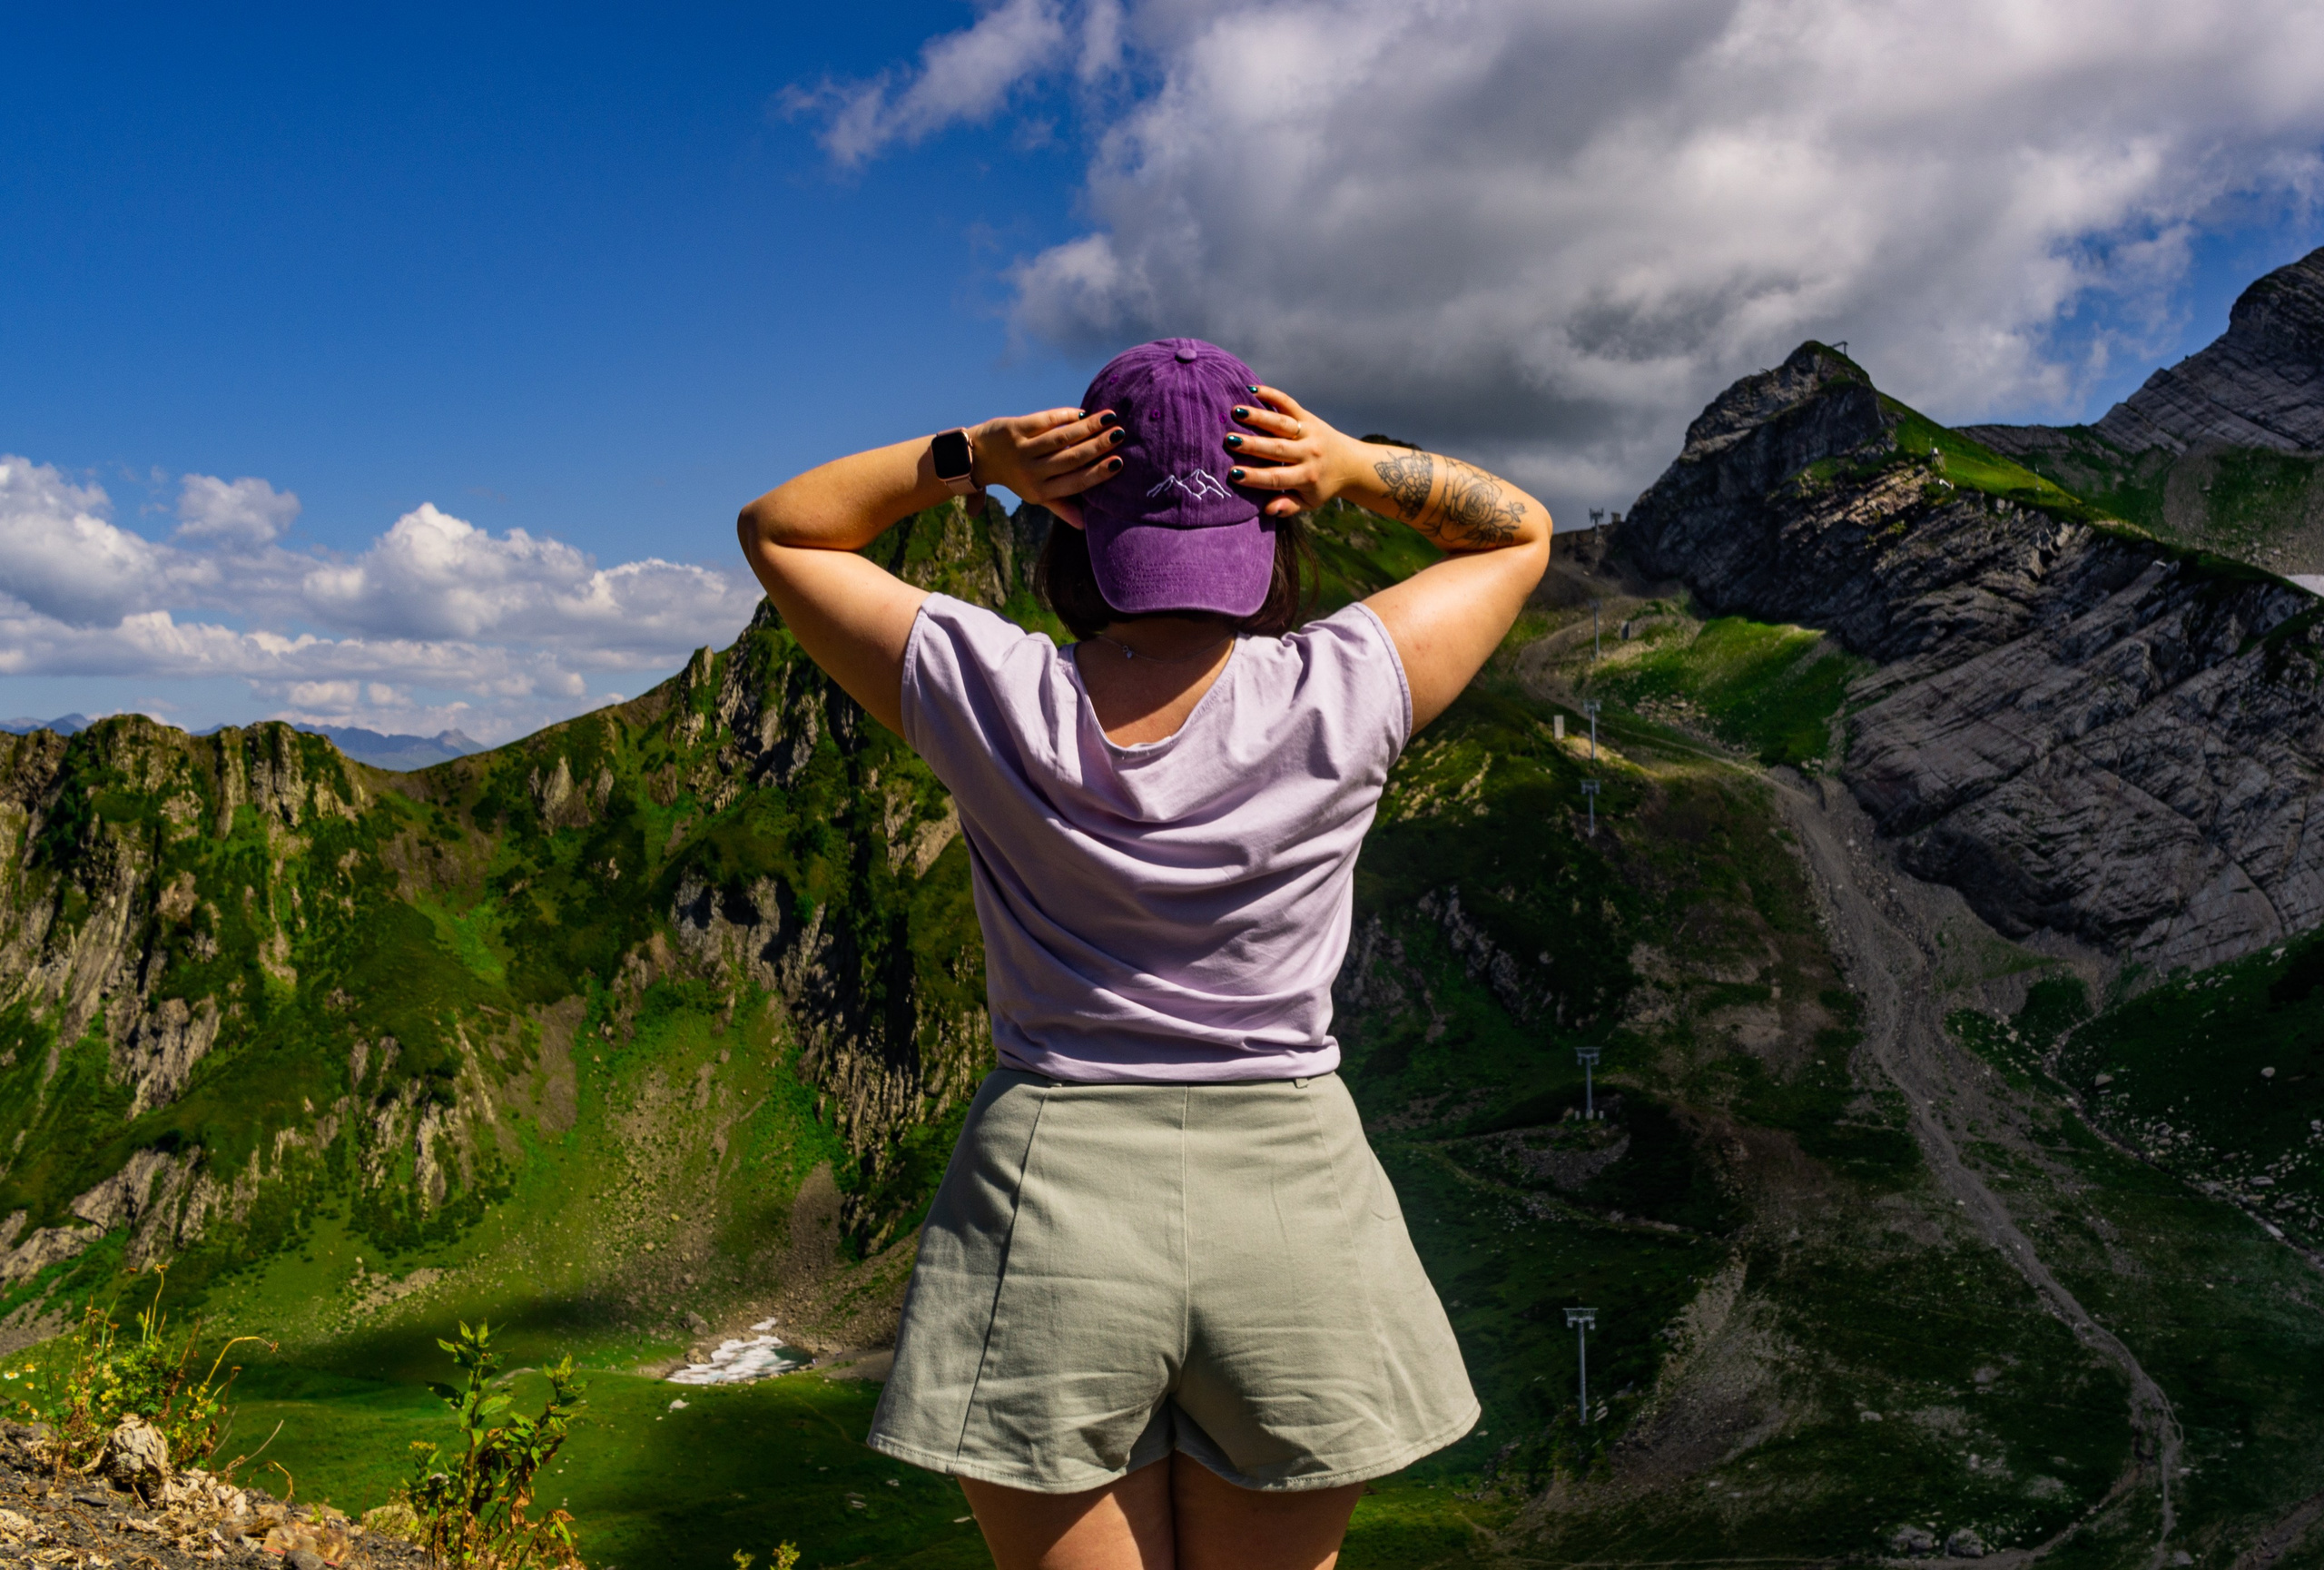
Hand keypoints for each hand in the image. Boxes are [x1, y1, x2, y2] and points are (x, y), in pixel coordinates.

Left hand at [968, 407, 1128, 528]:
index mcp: (1039, 492)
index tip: (1119, 462)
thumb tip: (1084, 525)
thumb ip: (1060, 506)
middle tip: (1120, 434)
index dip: (1098, 473)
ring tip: (1109, 418)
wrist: (977, 457)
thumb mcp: (1036, 494)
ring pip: (1061, 438)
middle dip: (1099, 446)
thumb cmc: (1016, 476)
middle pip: (1071, 458)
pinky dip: (1066, 415)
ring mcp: (1021, 450)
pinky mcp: (1014, 429)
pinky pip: (1046, 420)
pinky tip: (1083, 412)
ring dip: (1088, 427)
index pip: (1075, 482)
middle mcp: (1030, 473)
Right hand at [1220, 387, 1359, 517]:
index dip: (1255, 476)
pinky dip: (1272, 395)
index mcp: (1307, 477)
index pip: (1277, 477)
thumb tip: (1267, 510)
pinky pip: (1289, 404)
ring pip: (1281, 424)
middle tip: (1229, 440)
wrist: (1349, 464)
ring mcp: (1308, 432)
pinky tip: (1253, 390)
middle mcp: (1308, 453)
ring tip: (1236, 412)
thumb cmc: (1321, 486)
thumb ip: (1288, 506)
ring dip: (1258, 417)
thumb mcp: (1309, 502)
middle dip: (1252, 445)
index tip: (1234, 473)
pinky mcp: (1308, 417)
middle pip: (1277, 449)